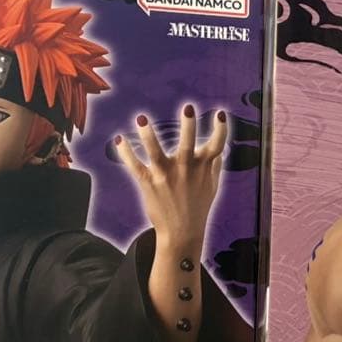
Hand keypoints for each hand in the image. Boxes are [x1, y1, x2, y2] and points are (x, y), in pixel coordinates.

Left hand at [115, 104, 226, 250]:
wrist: (181, 233)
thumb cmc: (198, 208)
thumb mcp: (212, 187)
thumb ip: (215, 166)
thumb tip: (220, 150)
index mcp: (203, 168)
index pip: (217, 145)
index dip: (221, 129)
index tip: (221, 114)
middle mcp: (185, 169)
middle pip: (188, 144)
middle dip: (188, 126)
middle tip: (188, 108)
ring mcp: (166, 176)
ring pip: (155, 152)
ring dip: (148, 136)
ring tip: (141, 119)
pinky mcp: (148, 184)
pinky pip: (135, 166)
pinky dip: (126, 153)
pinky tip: (119, 140)